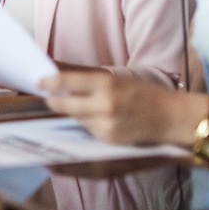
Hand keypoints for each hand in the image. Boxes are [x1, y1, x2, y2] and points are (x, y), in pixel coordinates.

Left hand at [40, 71, 197, 146]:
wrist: (171, 117)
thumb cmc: (141, 92)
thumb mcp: (113, 77)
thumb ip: (82, 76)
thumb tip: (52, 69)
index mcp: (106, 84)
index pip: (66, 82)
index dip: (48, 82)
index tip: (37, 82)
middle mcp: (104, 105)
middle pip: (62, 104)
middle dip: (53, 100)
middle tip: (49, 95)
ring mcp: (105, 125)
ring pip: (73, 117)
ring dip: (72, 111)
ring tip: (87, 104)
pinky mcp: (107, 140)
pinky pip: (86, 130)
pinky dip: (87, 123)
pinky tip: (101, 118)